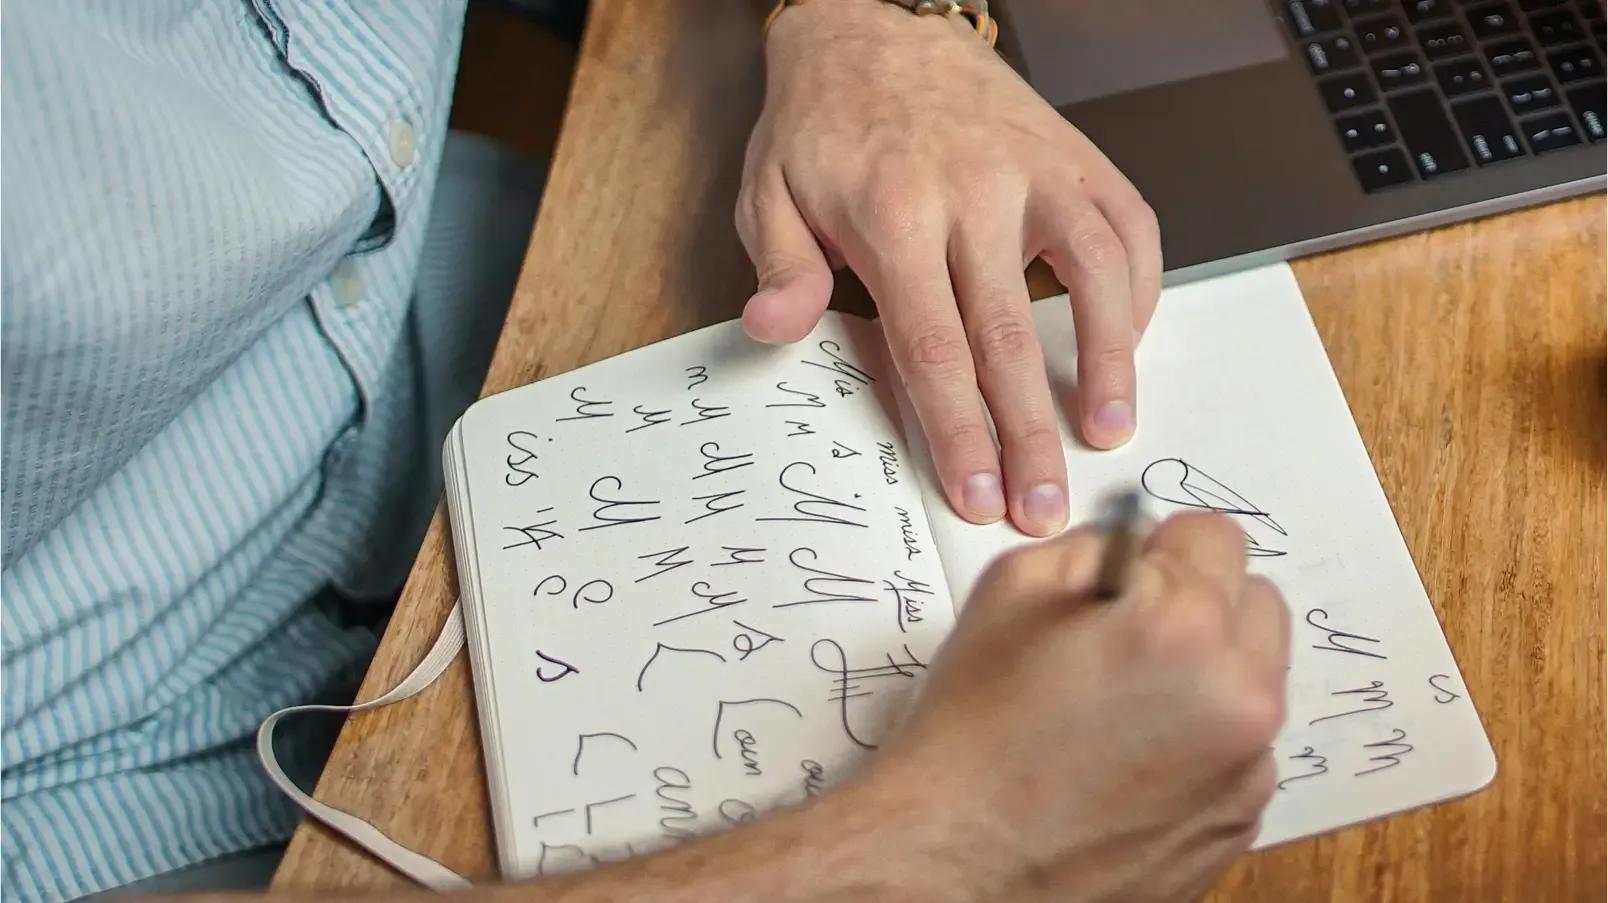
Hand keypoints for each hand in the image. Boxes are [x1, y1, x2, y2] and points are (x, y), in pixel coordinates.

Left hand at [739, 0, 1162, 536]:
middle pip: (1014, 336)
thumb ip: (781, 267)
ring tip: (1108, 432)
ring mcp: (1036, 169)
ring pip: (1098, 276)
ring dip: (1110, 365)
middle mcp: (974, 191)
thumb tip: (776, 329)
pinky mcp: (1075, 154)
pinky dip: (1139, 291)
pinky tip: (1126, 346)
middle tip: (1044, 504)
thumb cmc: (821, 124)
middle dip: (1031, 435)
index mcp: (893, 213)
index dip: (960, 432)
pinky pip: (1129, 227)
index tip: (977, 494)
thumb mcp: (768, 191)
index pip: (934, 347)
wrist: (872, 27)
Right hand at [860, 513, 1289, 901]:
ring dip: (1204, 676)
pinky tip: (1124, 762)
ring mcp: (1246, 772)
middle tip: (1127, 636)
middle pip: (1257, 605)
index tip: (1129, 577)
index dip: (1164, 550)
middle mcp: (1238, 699)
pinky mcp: (1238, 825)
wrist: (958, 858)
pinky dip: (1197, 743)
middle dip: (1200, 606)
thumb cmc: (973, 733)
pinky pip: (1238, 752)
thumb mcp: (1010, 592)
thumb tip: (1139, 550)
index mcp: (1184, 627)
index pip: (1219, 537)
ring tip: (1118, 709)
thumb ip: (1093, 547)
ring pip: (1252, 683)